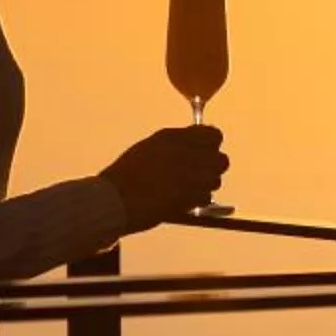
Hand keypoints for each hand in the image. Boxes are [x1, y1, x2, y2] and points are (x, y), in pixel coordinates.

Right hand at [102, 125, 228, 232]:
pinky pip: (206, 198)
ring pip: (215, 180)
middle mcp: (185, 153)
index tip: (205, 151)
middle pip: (221, 159)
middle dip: (213, 167)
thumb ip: (176, 143)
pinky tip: (181, 200)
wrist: (114, 199)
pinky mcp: (189, 198)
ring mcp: (189, 176)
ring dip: (205, 186)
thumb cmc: (126, 175)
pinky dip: (197, 201)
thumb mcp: (150, 147)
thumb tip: (198, 146)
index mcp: (173, 137)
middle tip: (199, 173)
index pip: (213, 135)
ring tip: (185, 189)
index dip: (211, 145)